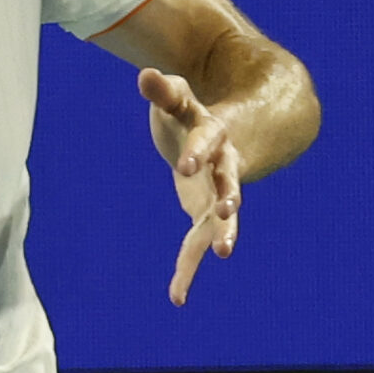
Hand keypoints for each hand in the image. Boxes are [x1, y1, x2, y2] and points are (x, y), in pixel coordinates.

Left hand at [138, 67, 241, 306]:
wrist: (224, 135)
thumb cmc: (191, 116)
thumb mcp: (177, 101)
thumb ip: (164, 91)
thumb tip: (144, 74)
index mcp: (213, 137)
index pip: (205, 142)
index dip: (197, 153)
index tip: (186, 164)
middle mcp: (223, 168)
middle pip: (228, 183)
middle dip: (228, 197)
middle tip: (229, 212)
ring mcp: (219, 194)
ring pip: (222, 220)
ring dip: (222, 235)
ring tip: (222, 254)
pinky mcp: (208, 215)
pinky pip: (199, 244)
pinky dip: (188, 269)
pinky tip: (177, 298)